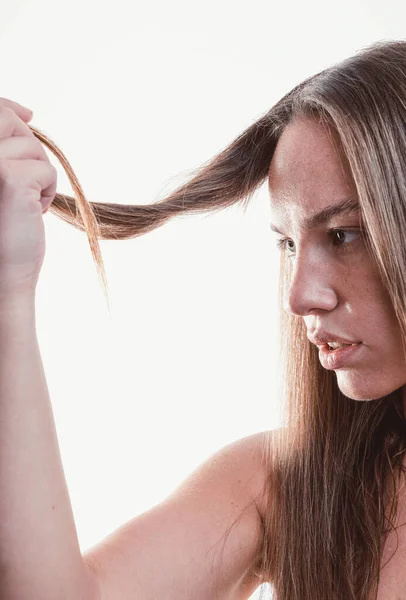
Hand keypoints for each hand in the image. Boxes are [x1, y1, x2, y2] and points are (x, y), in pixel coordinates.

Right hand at [0, 98, 56, 299]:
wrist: (2, 272)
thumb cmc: (3, 225)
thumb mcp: (1, 175)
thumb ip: (5, 143)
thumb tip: (26, 112)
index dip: (9, 108)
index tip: (29, 114)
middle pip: (12, 122)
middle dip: (28, 149)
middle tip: (24, 183)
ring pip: (34, 147)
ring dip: (38, 176)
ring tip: (22, 202)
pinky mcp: (11, 179)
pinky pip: (47, 170)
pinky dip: (48, 192)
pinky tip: (32, 213)